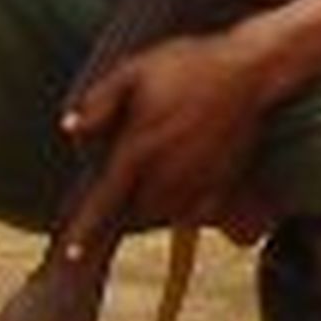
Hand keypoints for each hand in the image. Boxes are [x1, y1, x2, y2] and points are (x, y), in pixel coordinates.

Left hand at [64, 24, 280, 241]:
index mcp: (140, 149)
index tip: (71, 255)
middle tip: (120, 195)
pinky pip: (197, 209)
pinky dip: (183, 209)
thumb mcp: (135, 70)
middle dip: (121, 212)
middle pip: (134, 213)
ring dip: (150, 210)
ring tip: (148, 189)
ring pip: (164, 213)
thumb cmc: (190, 65)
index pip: (105, 200)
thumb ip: (99, 101)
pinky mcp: (223, 177)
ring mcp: (198, 177)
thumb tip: (68, 129)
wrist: (252, 67)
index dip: (86, 230)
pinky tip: (180, 191)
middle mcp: (168, 171)